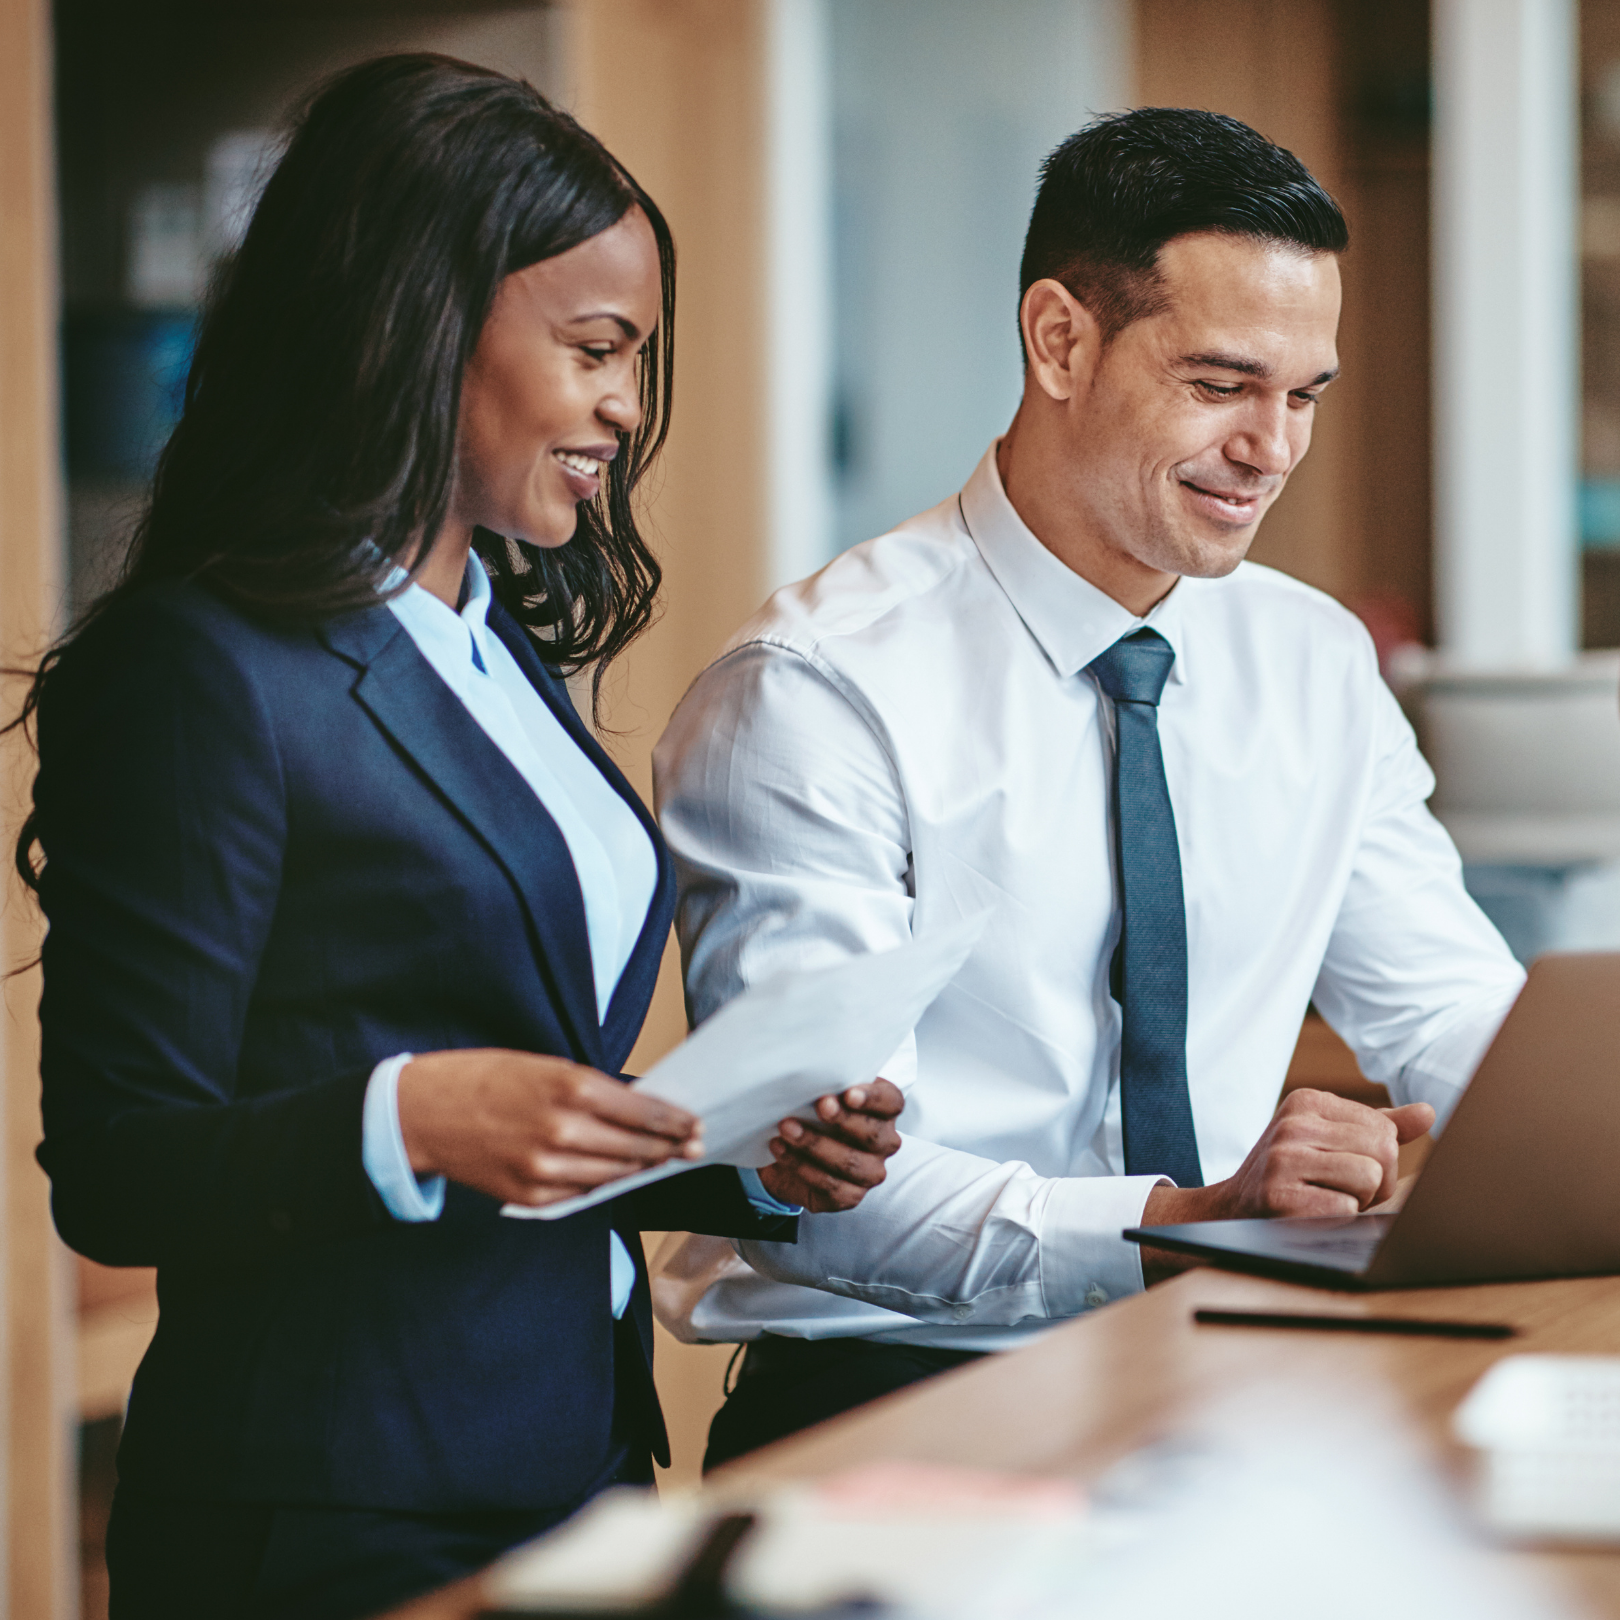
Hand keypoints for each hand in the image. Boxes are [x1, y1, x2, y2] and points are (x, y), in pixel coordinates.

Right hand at [397, 1049, 702, 1206]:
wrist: (423, 1113)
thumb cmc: (485, 1079)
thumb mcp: (546, 1066)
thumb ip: (592, 1090)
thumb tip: (636, 1109)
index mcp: (571, 1088)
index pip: (642, 1112)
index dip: (674, 1121)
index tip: (693, 1124)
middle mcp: (563, 1130)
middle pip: (636, 1148)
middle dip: (668, 1148)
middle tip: (691, 1146)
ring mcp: (546, 1169)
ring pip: (613, 1175)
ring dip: (640, 1168)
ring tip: (659, 1160)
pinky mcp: (530, 1196)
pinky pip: (580, 1194)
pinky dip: (600, 1184)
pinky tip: (614, 1175)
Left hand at [757, 1078, 904, 1213]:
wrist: (787, 1152)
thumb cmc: (810, 1115)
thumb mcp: (818, 1094)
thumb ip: (825, 1085)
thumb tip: (810, 1076)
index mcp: (884, 1111)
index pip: (891, 1101)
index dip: (873, 1098)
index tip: (849, 1093)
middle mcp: (884, 1143)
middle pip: (874, 1134)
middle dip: (844, 1120)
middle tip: (819, 1106)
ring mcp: (870, 1172)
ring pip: (851, 1162)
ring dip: (816, 1144)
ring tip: (786, 1128)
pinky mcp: (849, 1196)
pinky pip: (830, 1185)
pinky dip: (801, 1166)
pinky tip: (780, 1149)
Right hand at [1137, 1088, 1433, 1280]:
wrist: (1232, 1209)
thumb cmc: (1293, 1174)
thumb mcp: (1328, 1139)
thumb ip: (1378, 1125)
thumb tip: (1428, 1112)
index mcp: (1307, 1101)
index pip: (1385, 1129)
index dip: (1379, 1159)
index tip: (1342, 1166)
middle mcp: (1293, 1124)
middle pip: (1383, 1152)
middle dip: (1375, 1182)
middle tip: (1338, 1188)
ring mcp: (1283, 1159)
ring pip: (1371, 1179)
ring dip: (1358, 1201)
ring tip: (1325, 1198)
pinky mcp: (1279, 1196)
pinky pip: (1347, 1208)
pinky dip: (1337, 1218)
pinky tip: (1311, 1212)